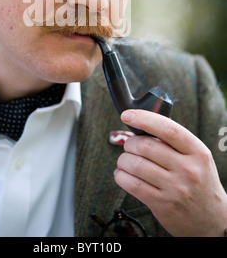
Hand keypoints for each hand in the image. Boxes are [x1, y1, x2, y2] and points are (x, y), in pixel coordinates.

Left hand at [114, 109, 226, 235]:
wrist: (212, 219)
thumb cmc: (200, 181)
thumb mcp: (197, 158)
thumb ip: (174, 142)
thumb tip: (142, 126)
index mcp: (197, 152)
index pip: (168, 129)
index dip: (145, 119)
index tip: (128, 115)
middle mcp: (188, 169)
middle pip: (146, 146)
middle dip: (130, 143)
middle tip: (128, 145)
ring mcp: (176, 188)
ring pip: (136, 165)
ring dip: (123, 160)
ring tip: (124, 161)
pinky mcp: (162, 205)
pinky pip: (133, 185)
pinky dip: (121, 176)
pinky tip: (122, 174)